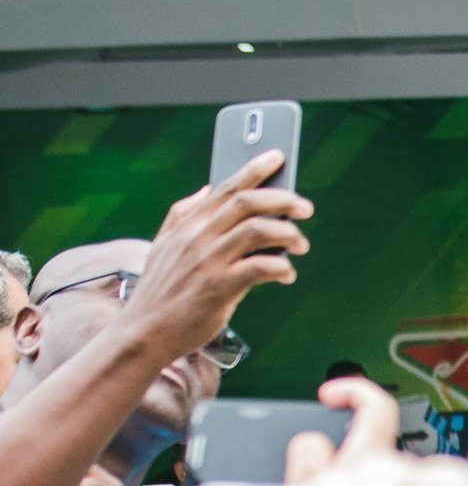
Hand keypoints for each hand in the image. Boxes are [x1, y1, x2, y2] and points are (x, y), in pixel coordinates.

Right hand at [116, 152, 310, 366]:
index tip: (276, 155)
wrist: (145, 330)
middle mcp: (198, 237)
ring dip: (287, 233)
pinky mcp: (219, 288)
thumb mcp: (164, 245)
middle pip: (246, 203)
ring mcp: (208, 261)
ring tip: (301, 244)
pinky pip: (259, 268)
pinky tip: (287, 274)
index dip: (253, 169)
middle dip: (282, 199)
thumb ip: (183, 214)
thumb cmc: (161, 290)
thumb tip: (205, 189)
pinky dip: (281, 268)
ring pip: (256, 231)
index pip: (225, 186)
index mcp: (188, 224)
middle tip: (305, 207)